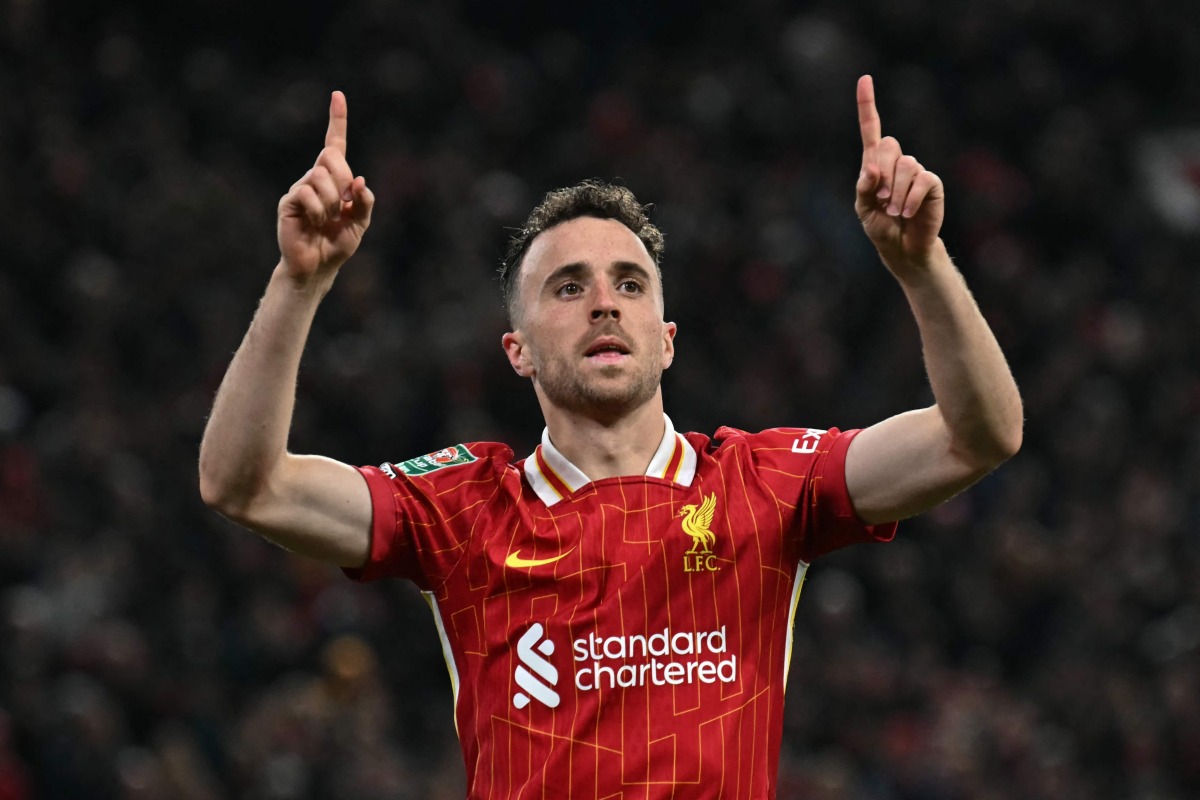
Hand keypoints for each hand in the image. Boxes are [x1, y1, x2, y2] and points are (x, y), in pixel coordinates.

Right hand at [277, 91, 374, 282]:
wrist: (317, 267)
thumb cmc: (337, 244)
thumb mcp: (360, 223)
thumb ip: (365, 201)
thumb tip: (360, 181)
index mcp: (333, 179)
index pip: (334, 144)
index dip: (337, 120)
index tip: (338, 95)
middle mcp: (314, 178)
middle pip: (332, 157)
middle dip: (344, 179)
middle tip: (344, 204)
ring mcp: (299, 188)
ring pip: (321, 177)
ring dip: (333, 202)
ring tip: (327, 220)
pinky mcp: (288, 201)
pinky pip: (307, 194)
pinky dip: (319, 210)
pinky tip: (315, 223)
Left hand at [855, 75, 943, 271]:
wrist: (902, 247)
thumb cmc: (879, 227)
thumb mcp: (863, 209)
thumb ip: (863, 188)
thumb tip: (871, 168)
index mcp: (875, 164)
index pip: (871, 130)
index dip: (867, 105)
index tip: (864, 79)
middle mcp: (897, 162)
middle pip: (888, 145)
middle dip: (881, 173)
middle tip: (880, 200)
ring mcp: (916, 171)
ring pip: (905, 165)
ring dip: (895, 192)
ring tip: (893, 212)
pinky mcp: (931, 183)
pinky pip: (922, 180)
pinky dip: (910, 199)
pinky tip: (906, 213)